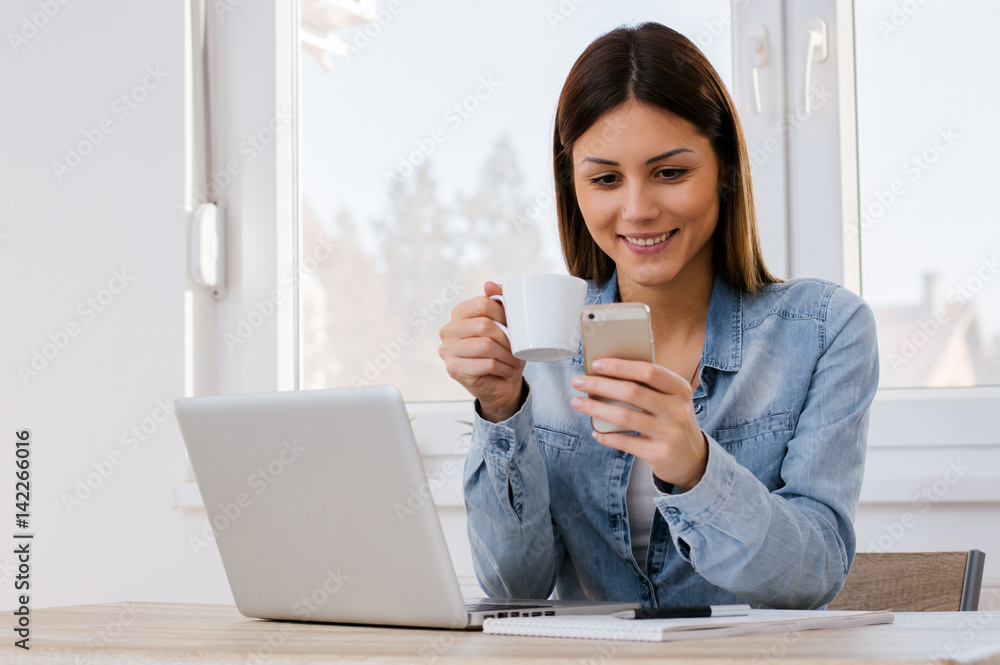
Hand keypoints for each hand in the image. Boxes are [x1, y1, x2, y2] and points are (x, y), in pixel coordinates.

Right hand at [439, 281, 525, 421]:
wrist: (498, 384)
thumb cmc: (502, 351)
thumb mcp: (504, 324)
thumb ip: (498, 301)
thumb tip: (489, 284)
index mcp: (458, 313)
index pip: (482, 304)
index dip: (503, 313)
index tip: (516, 326)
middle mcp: (448, 330)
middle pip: (484, 325)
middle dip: (507, 338)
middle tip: (518, 349)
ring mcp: (447, 350)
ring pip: (486, 346)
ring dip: (507, 355)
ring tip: (514, 361)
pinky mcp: (453, 369)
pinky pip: (486, 364)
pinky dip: (502, 368)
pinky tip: (507, 371)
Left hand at [570, 358, 707, 491]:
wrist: (693, 458)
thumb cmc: (672, 420)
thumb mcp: (671, 400)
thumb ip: (648, 387)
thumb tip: (606, 373)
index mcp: (679, 389)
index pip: (648, 371)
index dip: (620, 366)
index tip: (595, 364)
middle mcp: (677, 409)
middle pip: (632, 392)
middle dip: (600, 385)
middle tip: (577, 382)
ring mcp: (670, 432)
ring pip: (625, 416)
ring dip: (595, 408)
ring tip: (577, 403)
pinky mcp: (660, 453)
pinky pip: (625, 442)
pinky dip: (606, 436)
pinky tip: (595, 431)